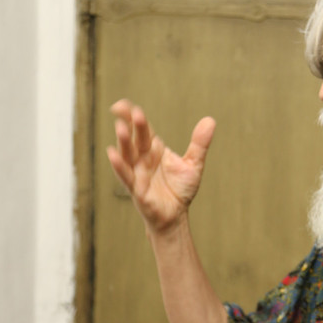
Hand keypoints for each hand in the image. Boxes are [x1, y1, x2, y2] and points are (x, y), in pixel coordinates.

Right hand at [107, 99, 215, 236]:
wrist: (176, 216)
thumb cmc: (179, 190)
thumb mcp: (193, 164)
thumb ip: (199, 143)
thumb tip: (210, 121)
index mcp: (154, 149)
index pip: (143, 129)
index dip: (134, 116)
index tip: (126, 105)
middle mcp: (143, 159)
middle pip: (135, 139)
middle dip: (132, 126)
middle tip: (132, 112)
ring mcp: (137, 173)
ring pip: (127, 155)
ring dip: (123, 142)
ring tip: (120, 128)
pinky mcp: (136, 189)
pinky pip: (126, 176)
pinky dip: (119, 166)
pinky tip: (113, 154)